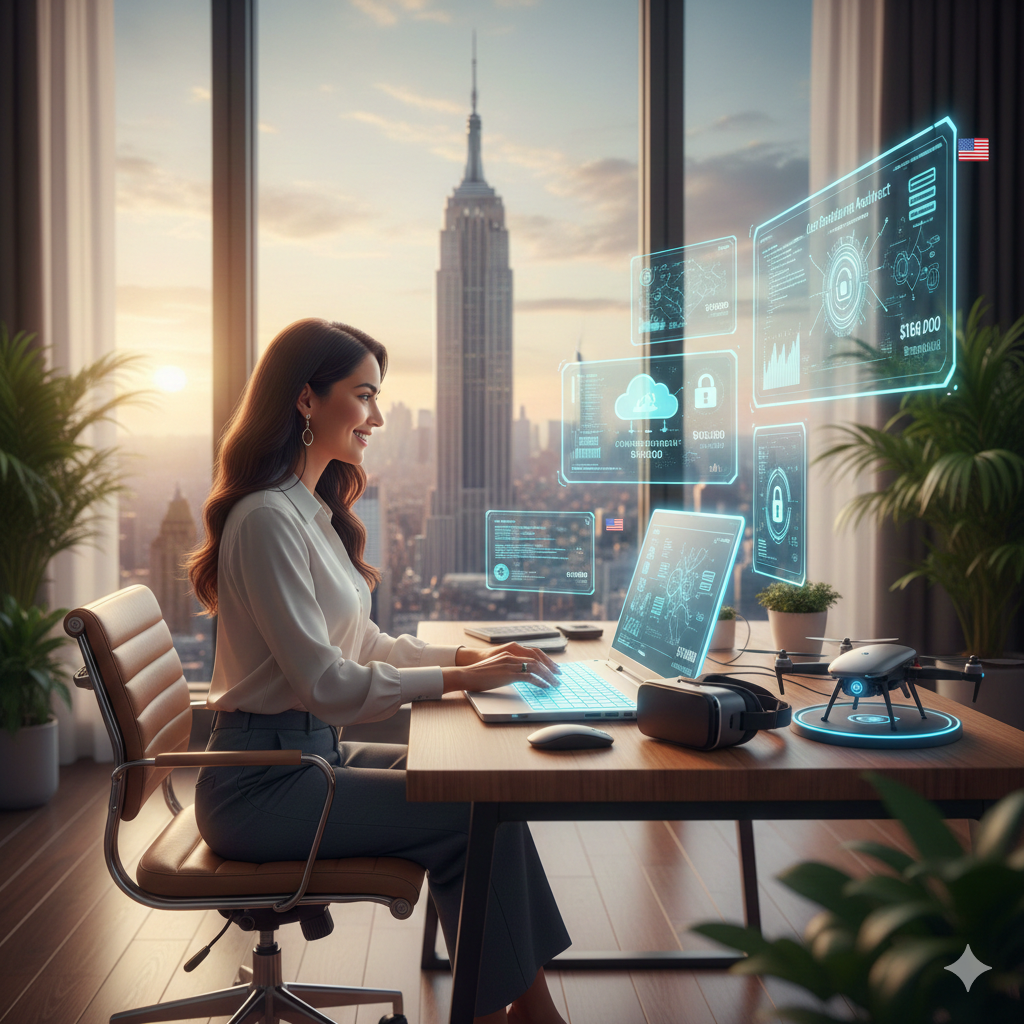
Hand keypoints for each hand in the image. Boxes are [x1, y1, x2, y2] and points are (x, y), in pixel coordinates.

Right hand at [445, 642, 561, 693]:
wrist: (467, 674)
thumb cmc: (479, 674)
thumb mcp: (496, 667)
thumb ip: (507, 668)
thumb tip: (516, 675)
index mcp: (510, 653)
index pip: (533, 654)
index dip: (545, 660)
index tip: (552, 668)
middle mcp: (512, 657)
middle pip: (538, 659)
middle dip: (550, 668)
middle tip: (559, 675)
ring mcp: (511, 665)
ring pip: (536, 667)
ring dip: (548, 675)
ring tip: (555, 683)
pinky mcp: (509, 674)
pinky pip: (529, 677)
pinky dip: (540, 682)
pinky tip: (545, 687)